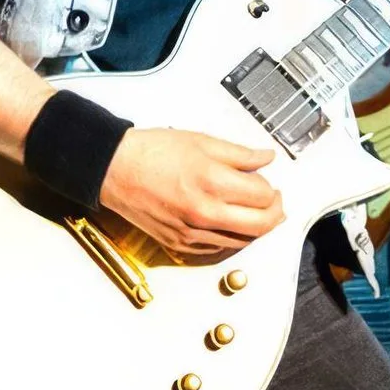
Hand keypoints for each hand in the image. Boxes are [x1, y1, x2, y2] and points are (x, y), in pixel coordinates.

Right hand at [98, 128, 283, 256]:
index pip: (263, 196)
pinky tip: (230, 223)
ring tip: (254, 211)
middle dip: (275, 213)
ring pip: (242, 241)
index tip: (269, 183)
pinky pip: (218, 248)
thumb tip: (267, 159)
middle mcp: (204, 212)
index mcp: (212, 182)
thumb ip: (240, 154)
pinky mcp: (180, 244)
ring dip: (255, 228)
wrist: (115, 169)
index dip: (271, 189)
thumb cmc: (153, 152)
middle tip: (275, 202)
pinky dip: (231, 238)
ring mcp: (192, 233)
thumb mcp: (201, 141)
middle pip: (260, 225)